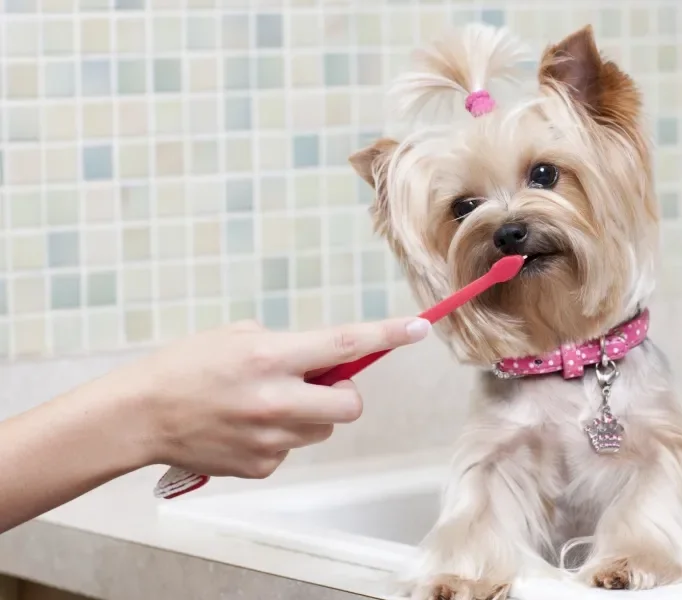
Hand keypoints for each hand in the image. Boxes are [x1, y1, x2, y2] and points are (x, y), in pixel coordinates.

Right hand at [113, 317, 429, 478]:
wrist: (139, 416)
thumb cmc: (185, 367)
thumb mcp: (238, 337)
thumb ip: (288, 346)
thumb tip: (328, 359)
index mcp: (270, 357)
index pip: (344, 344)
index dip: (387, 335)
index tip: (419, 327)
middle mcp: (275, 399)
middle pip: (350, 404)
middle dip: (345, 393)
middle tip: (321, 384)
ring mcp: (270, 437)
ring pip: (323, 428)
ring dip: (309, 414)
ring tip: (266, 404)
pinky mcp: (262, 465)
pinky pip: (293, 448)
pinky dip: (280, 436)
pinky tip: (246, 427)